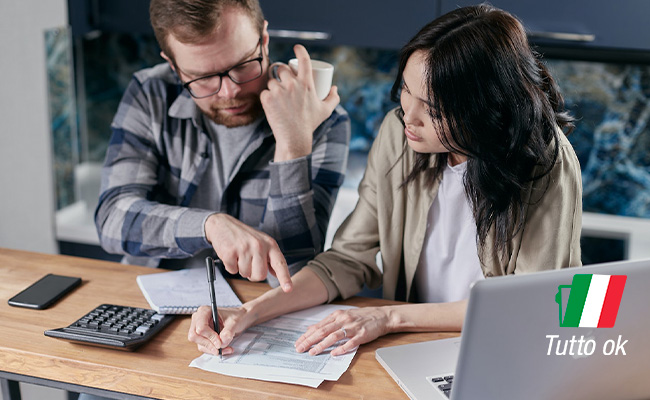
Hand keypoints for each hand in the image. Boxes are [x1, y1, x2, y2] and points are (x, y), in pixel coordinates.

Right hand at [188, 305, 252, 354]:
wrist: (240, 319)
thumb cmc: (236, 316)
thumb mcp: (234, 322)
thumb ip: (228, 332)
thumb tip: (221, 342)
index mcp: (204, 311)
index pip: (200, 327)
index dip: (210, 337)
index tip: (219, 343)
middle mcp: (198, 319)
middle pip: (194, 336)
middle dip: (208, 344)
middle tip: (220, 348)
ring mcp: (199, 329)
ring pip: (199, 344)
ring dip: (212, 349)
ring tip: (227, 348)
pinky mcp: (203, 337)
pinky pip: (204, 347)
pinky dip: (213, 350)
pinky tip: (224, 349)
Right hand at [204, 213, 292, 291]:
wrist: (223, 224)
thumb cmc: (244, 236)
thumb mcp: (262, 242)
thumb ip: (270, 258)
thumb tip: (277, 274)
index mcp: (270, 244)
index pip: (280, 263)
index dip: (285, 278)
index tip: (288, 289)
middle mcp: (259, 245)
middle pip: (260, 275)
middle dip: (253, 274)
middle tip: (248, 262)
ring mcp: (244, 248)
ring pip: (245, 274)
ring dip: (240, 269)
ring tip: (239, 255)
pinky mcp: (230, 252)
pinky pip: (232, 271)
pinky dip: (230, 266)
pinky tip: (231, 255)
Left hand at [261, 44, 339, 161]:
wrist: (294, 138)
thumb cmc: (310, 124)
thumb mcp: (325, 110)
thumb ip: (333, 98)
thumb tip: (334, 88)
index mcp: (307, 83)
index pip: (304, 60)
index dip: (300, 50)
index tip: (297, 47)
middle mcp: (292, 84)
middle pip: (282, 69)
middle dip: (282, 73)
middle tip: (283, 83)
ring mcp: (279, 91)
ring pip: (272, 81)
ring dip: (273, 86)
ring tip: (278, 96)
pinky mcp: (267, 99)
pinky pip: (264, 92)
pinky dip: (267, 97)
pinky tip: (271, 103)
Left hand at [294, 307, 391, 355]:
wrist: (381, 316)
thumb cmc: (361, 317)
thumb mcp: (342, 316)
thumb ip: (327, 323)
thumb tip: (310, 329)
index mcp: (337, 315)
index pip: (318, 326)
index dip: (307, 335)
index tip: (298, 343)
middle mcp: (343, 320)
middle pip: (323, 331)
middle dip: (310, 341)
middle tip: (300, 349)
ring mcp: (352, 327)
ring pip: (334, 336)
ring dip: (322, 345)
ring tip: (313, 352)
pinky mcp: (362, 334)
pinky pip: (350, 342)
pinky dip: (342, 348)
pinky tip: (334, 353)